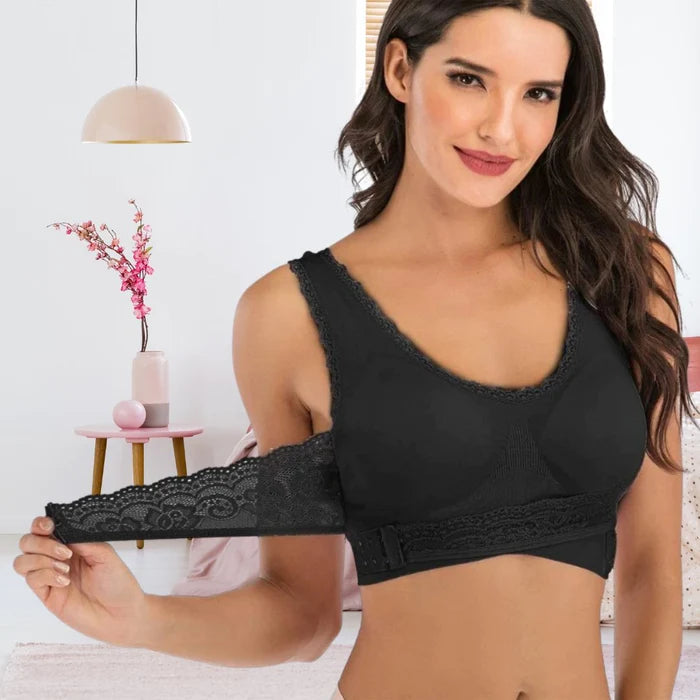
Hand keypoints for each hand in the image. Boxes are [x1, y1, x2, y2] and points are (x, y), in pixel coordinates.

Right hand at [14, 516, 149, 646]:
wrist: (122, 614)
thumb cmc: (118, 583)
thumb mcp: (106, 554)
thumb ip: (83, 541)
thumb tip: (62, 532)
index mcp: (73, 544)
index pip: (46, 529)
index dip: (42, 524)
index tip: (50, 525)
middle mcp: (58, 558)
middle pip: (28, 543)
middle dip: (41, 543)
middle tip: (64, 552)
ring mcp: (51, 577)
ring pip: (23, 561)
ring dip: (42, 560)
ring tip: (66, 568)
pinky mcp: (48, 595)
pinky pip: (32, 580)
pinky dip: (46, 575)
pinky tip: (65, 580)